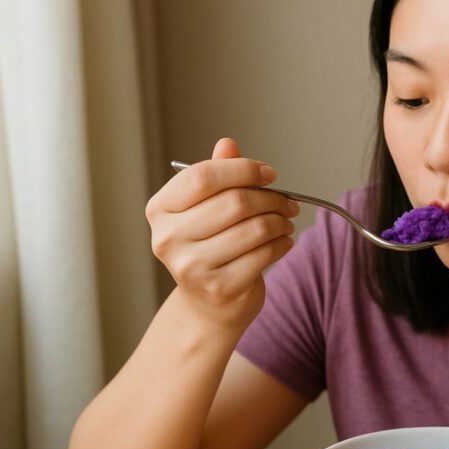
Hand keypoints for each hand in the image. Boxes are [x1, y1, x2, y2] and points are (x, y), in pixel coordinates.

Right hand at [145, 138, 299, 327]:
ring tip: (286, 221)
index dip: (242, 169)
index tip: (268, 173)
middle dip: (271, 198)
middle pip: (234, 202)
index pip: (203, 177)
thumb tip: (227, 144)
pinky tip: (282, 242)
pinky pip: (264, 254)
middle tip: (287, 201)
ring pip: (255, 228)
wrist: (207, 305)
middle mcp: (169, 238)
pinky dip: (282, 244)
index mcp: (161, 210)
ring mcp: (192, 267)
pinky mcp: (220, 287)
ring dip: (280, 221)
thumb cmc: (209, 247)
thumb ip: (217, 176)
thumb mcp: (206, 208)